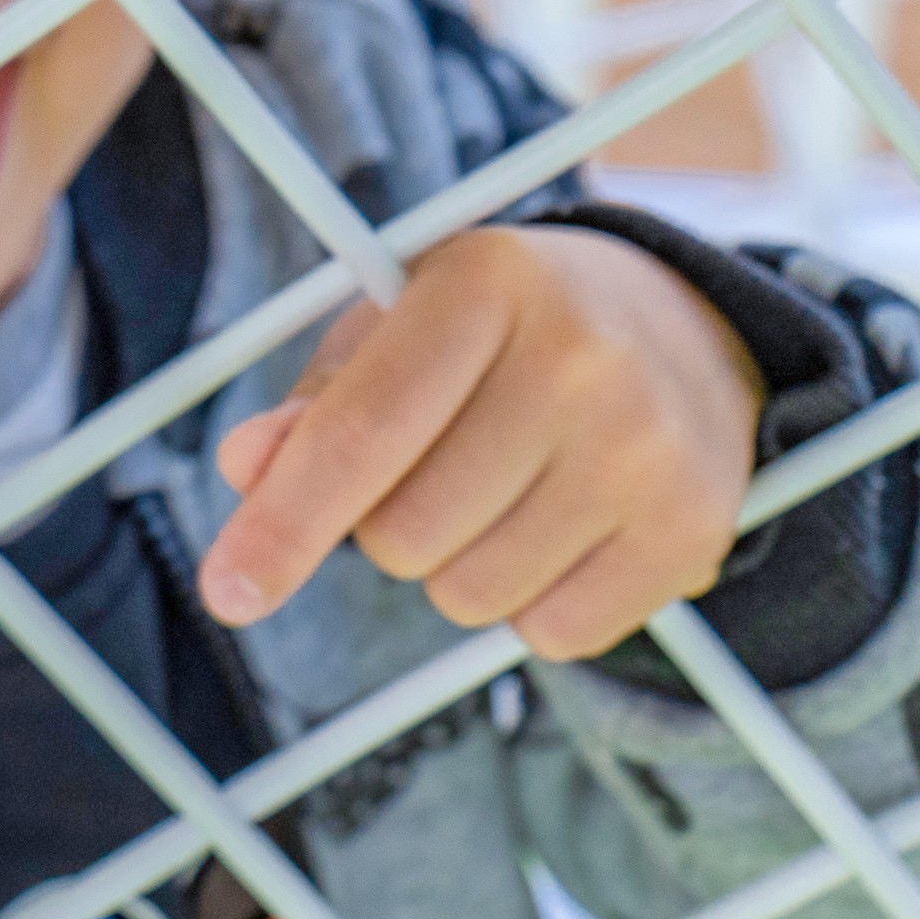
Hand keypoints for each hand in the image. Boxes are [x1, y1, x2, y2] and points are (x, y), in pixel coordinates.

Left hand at [197, 227, 765, 660]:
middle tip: (433, 466)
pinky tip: (560, 527)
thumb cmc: (497, 332)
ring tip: (502, 489)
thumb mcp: (396, 329)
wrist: (684, 326)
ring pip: (470, 594)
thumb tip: (242, 465)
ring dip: (454, 568)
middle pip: (402, 533)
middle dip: (384, 527)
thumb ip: (314, 403)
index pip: (361, 431)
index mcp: (484, 284)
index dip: (283, 523)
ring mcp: (648, 447)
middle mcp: (579, 359)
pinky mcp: (694, 528)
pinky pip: (554, 634)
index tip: (225, 593)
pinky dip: (531, 604)